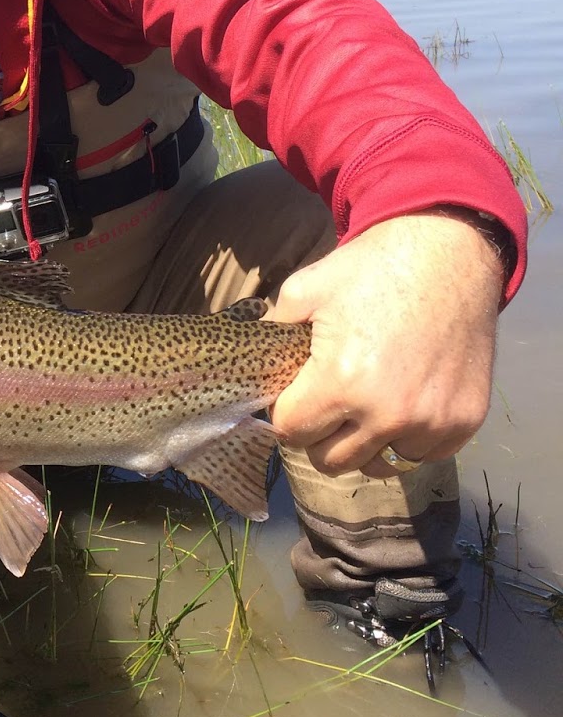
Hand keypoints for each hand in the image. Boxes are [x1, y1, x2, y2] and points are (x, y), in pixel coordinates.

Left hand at [267, 212, 504, 478]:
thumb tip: (252, 365)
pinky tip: (406, 401)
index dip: (288, 412)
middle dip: (321, 433)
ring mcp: (430, 423)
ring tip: (368, 401)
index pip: (291, 432)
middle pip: (329, 459)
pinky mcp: (463, 423)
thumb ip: (273, 333)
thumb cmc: (371, 268)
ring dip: (366, 441)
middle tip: (329, 400)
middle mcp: (386, 414)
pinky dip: (409, 438)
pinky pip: (422, 454)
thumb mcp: (305, 290)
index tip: (298, 393)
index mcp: (340, 382)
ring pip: (377, 463)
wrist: (448, 252)